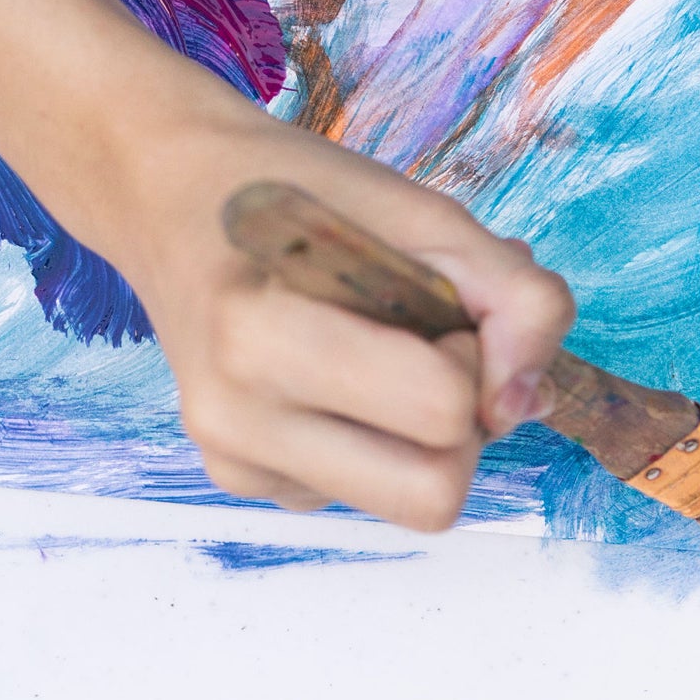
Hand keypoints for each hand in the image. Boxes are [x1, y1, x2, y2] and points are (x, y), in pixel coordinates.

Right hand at [109, 92, 575, 526]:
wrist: (169, 193)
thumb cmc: (307, 199)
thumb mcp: (430, 216)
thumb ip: (516, 299)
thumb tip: (530, 404)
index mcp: (259, 336)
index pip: (444, 412)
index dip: (470, 358)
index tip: (432, 307)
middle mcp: (234, 417)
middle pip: (435, 496)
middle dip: (460, 423)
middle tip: (422, 345)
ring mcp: (235, 462)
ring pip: (412, 506)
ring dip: (427, 437)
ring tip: (380, 355)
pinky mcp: (247, 482)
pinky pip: (370, 496)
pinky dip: (383, 441)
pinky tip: (340, 378)